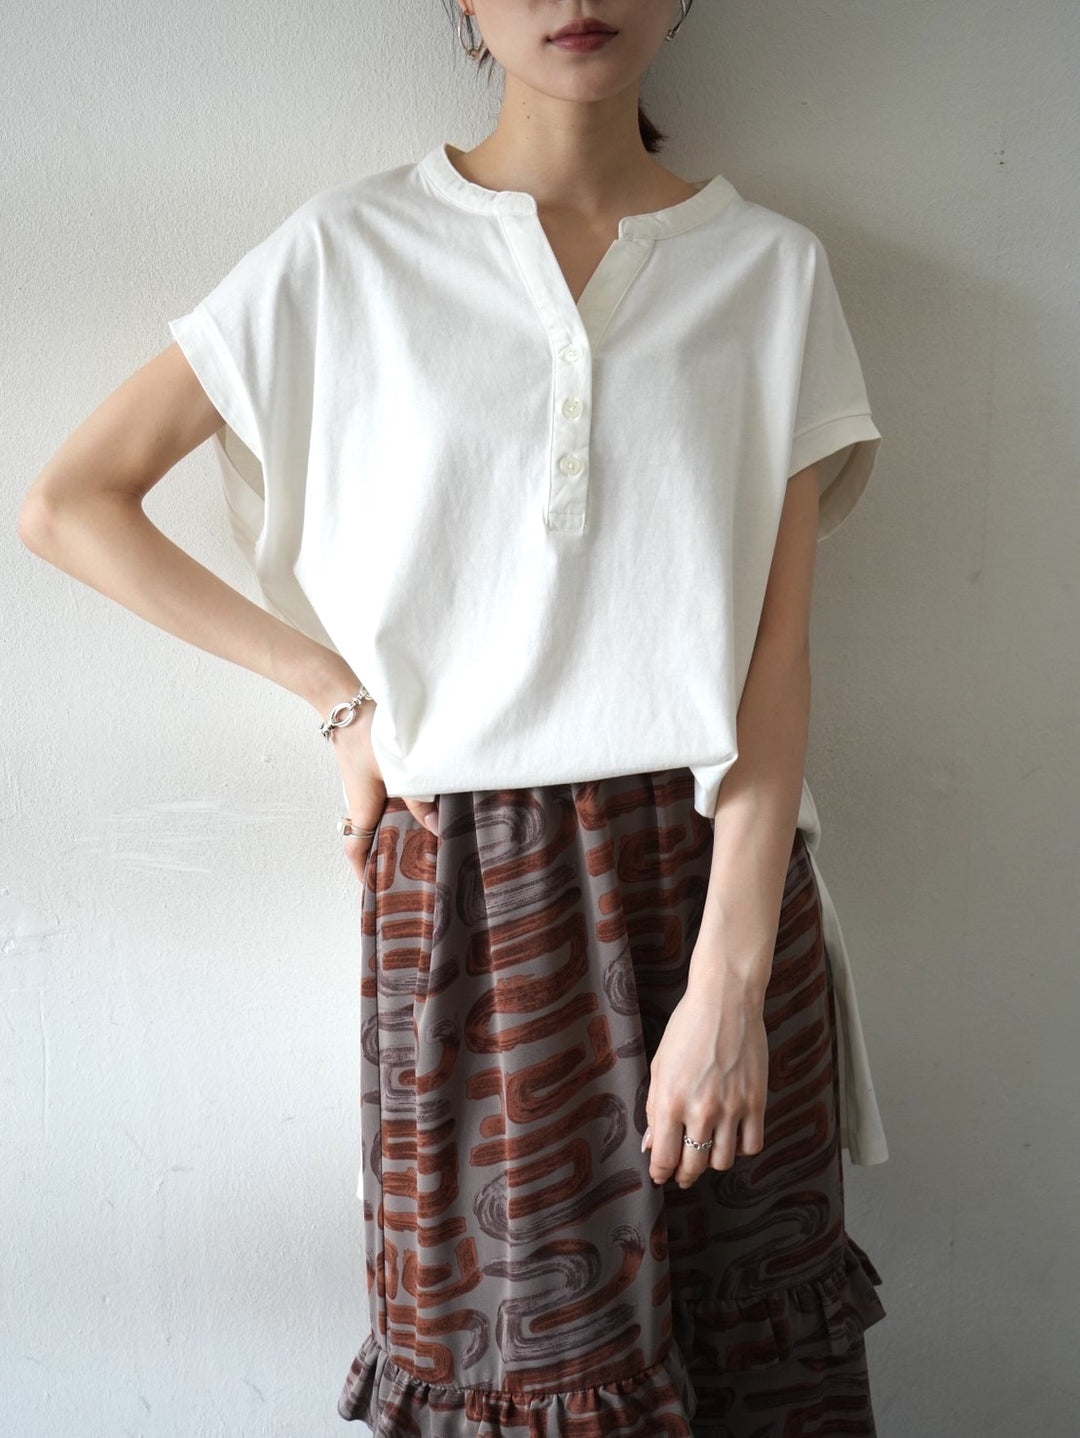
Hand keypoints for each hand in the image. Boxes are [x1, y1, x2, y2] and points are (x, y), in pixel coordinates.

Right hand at [328, 700, 439, 884]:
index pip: (355, 847)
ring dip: (393, 831)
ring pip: (377, 817)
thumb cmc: (369, 735)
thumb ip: (419, 798)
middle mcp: (360, 799)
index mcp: (362, 805)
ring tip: (419, 844)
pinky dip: (398, 810)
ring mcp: (365, 785)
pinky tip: (422, 808)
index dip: (362, 871)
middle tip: (404, 870)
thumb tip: (436, 827)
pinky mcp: (372, 770)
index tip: (373, 888)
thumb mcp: (398, 769)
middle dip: (382, 856)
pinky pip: (384, 799)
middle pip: (368, 836)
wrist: (348, 701)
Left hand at [641, 981, 768, 1188]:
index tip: (661, 1175)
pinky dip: (741, 1148)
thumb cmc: (687, 1028)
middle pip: (693, 1166)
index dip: (661, 1173)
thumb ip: (654, 1109)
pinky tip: (733, 1137)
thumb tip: (652, 1144)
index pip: (664, 1157)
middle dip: (685, 1174)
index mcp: (671, 1101)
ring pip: (723, 1162)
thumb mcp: (660, 1065)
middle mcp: (701, 1110)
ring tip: (707, 1151)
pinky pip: (751, 1145)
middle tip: (683, 1172)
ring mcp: (731, 1108)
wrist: (726, 1001)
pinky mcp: (756, 1102)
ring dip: (712, 1162)